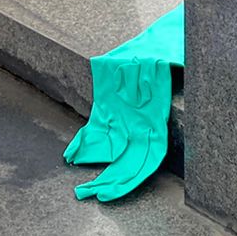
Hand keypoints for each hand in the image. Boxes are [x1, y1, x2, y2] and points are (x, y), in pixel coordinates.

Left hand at [64, 4, 183, 201]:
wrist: (160, 41)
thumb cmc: (164, 48)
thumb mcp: (163, 55)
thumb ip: (157, 67)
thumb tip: (156, 65)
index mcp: (157, 116)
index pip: (150, 157)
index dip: (132, 177)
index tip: (112, 191)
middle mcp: (144, 123)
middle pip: (129, 163)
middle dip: (110, 182)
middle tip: (88, 194)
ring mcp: (128, 119)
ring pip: (115, 154)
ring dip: (99, 173)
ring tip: (81, 189)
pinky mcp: (112, 110)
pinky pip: (100, 132)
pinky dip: (86, 144)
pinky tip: (72, 154)